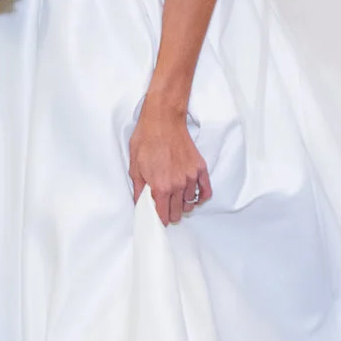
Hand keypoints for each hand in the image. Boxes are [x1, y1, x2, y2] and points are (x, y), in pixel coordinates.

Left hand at [128, 106, 209, 225]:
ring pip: (190, 203)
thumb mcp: (134, 167)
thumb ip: (139, 190)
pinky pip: (205, 190)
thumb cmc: (147, 140)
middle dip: (170, 214)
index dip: (159, 219)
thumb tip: (140, 204)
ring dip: (183, 205)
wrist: (162, 120)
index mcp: (160, 187)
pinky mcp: (199, 168)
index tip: (158, 219)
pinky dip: (201, 197)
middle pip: (177, 212)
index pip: (163, 215)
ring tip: (176, 199)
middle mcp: (178, 185)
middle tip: (165, 208)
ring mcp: (191, 177)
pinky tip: (194, 197)